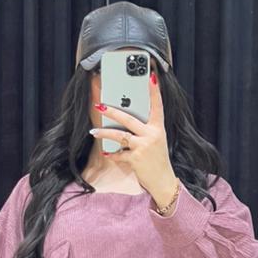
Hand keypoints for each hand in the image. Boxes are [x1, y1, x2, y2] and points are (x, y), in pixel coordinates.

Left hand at [89, 71, 177, 204]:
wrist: (163, 181)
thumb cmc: (157, 160)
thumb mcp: (156, 142)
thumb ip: (144, 131)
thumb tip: (124, 123)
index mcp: (158, 128)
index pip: (157, 106)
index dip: (154, 91)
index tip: (151, 76)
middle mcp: (151, 135)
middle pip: (128, 119)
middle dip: (112, 112)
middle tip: (100, 105)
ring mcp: (143, 146)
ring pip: (120, 136)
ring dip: (104, 134)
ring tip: (94, 132)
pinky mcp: (136, 159)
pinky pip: (119, 154)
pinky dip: (113, 155)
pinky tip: (108, 154)